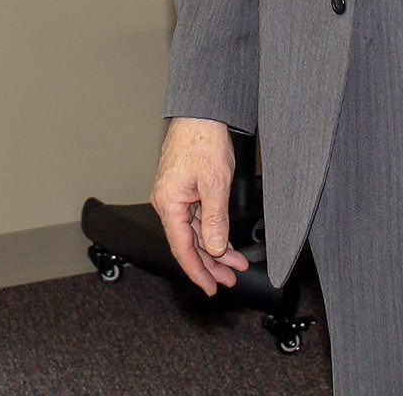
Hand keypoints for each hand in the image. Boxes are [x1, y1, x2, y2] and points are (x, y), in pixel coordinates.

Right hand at [151, 117, 248, 294]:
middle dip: (210, 264)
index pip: (182, 248)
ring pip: (194, 233)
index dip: (197, 271)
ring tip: (235, 265)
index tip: (210, 288)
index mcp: (169, 203)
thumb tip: (214, 248)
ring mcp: (175, 197)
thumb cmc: (204, 142)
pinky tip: (225, 242)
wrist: (201, 114)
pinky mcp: (184, 190)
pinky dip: (211, 232)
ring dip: (214, 250)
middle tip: (230, 280)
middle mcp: (167, 203)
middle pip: (188, 243)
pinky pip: (196, 219)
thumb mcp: (215, 184)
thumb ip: (214, 220)